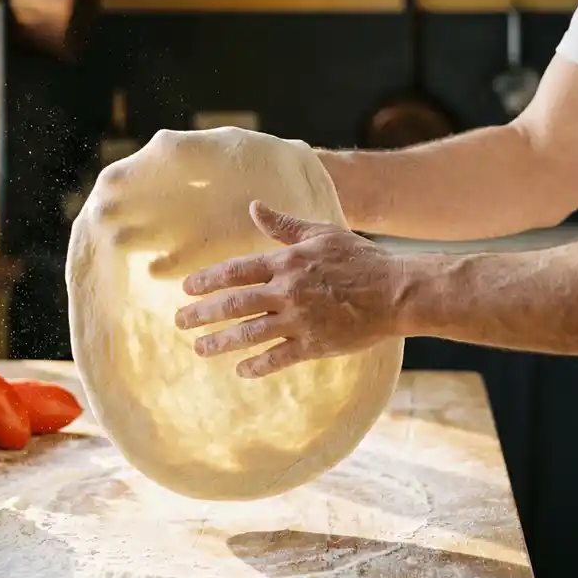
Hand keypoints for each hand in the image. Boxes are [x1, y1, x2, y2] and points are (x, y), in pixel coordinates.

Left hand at [174, 201, 407, 378]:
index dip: (208, 280)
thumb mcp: (321, 233)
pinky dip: (258, 365)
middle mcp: (287, 292)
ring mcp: (299, 321)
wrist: (397, 292)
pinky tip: (241, 370)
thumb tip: (255, 207)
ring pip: (249, 334)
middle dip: (202, 314)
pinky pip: (278, 357)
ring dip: (220, 342)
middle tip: (180, 321)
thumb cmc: (360, 259)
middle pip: (234, 304)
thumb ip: (284, 225)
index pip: (236, 271)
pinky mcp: (314, 345)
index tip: (187, 289)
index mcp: (286, 262)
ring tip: (199, 348)